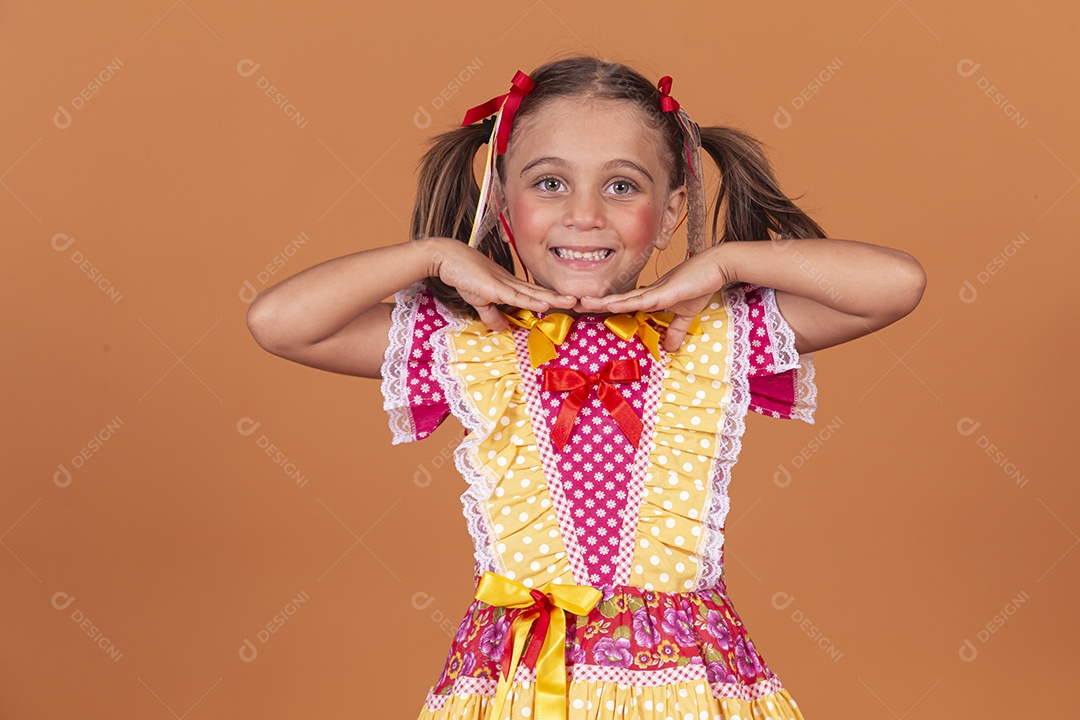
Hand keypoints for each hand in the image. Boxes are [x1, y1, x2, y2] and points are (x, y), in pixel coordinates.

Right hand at [431, 239, 576, 330]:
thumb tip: (501, 328)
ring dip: (554, 298)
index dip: (551, 299)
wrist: (449, 259)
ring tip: (572, 301)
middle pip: (540, 292)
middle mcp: (512, 284)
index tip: (567, 303)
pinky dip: (533, 300)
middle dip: (560, 298)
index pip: (534, 294)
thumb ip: (492, 315)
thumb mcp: (480, 301)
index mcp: (510, 286)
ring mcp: (505, 284)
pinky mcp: (496, 287)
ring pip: (534, 293)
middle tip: (580, 301)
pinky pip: (518, 296)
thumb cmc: (464, 276)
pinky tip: (546, 303)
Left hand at [578, 247, 733, 351]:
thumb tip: (670, 349)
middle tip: (574, 304)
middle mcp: (647, 293)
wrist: (717, 267)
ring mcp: (654, 291)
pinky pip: (641, 300)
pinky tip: (610, 305)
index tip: (587, 310)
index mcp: (650, 297)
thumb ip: (675, 330)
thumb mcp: (686, 315)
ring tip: (583, 302)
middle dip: (595, 303)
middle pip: (616, 300)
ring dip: (603, 302)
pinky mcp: (664, 292)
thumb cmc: (700, 286)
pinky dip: (625, 303)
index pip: (623, 304)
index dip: (605, 307)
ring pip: (623, 299)